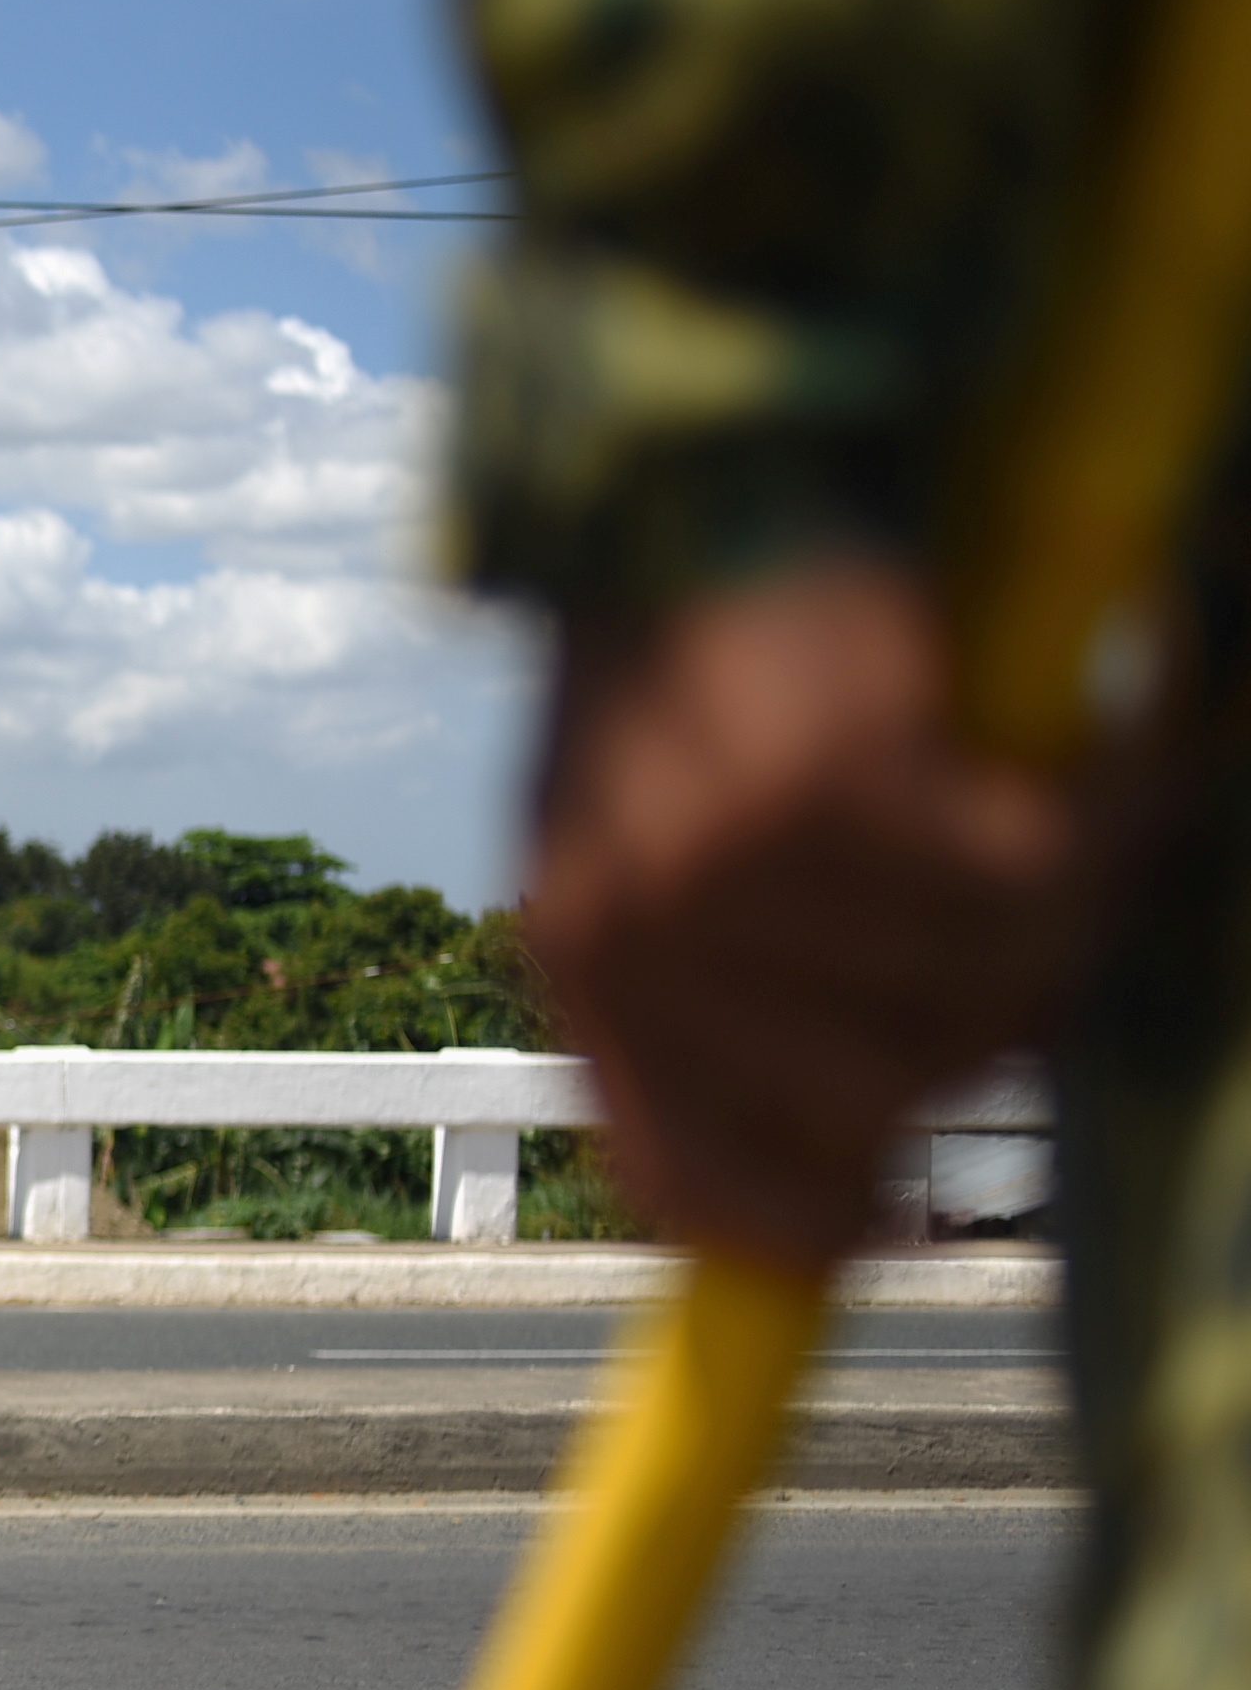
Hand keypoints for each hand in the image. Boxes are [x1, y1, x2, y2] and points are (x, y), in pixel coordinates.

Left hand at [526, 556, 1085, 1269]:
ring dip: (1068, 901)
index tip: (907, 1223)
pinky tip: (1108, 739)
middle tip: (1039, 898)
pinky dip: (1107, 806)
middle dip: (996, 1015)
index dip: (815, 1229)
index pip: (695, 1188)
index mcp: (582, 965)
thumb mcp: (646, 834)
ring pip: (984, 988)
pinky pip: (1039, 871)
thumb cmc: (692, 656)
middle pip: (895, 1098)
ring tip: (1065, 800)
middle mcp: (639, 936)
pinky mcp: (841, 779)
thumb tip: (864, 1173)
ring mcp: (731, 864)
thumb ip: (721, 993)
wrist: (697, 460)